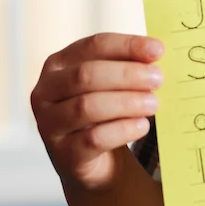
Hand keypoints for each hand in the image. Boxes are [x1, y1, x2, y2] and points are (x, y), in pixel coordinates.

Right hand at [31, 33, 163, 193]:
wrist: (95, 159)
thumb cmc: (106, 110)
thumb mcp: (113, 83)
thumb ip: (130, 65)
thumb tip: (155, 52)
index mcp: (59, 64)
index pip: (93, 46)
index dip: (127, 46)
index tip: (158, 50)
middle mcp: (46, 92)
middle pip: (86, 75)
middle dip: (127, 75)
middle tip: (158, 79)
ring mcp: (49, 124)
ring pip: (87, 107)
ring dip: (126, 102)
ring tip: (153, 104)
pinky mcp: (63, 154)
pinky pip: (93, 139)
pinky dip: (123, 130)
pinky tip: (142, 126)